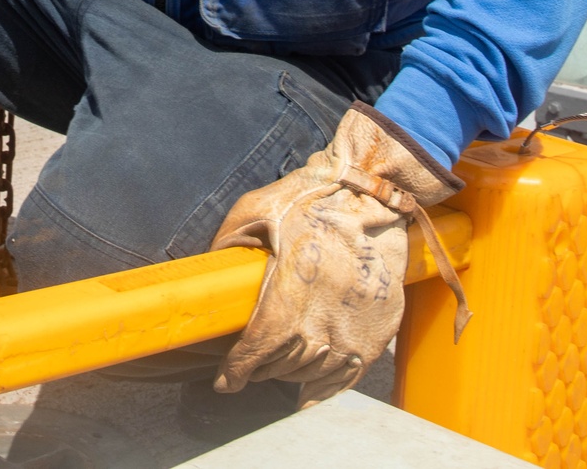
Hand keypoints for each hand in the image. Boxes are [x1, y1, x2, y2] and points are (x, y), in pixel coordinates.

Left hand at [211, 103, 468, 407]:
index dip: (236, 370)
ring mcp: (352, 332)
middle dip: (258, 368)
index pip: (257, 349)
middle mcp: (322, 323)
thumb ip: (227, 242)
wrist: (372, 194)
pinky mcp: (376, 334)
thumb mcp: (256, 208)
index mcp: (291, 294)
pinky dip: (322, 390)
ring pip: (309, 373)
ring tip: (274, 363)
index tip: (224, 380)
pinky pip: (345, 378)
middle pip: (280, 365)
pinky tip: (307, 393)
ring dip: (287, 373)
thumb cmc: (312, 197)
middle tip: (247, 361)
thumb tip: (209, 273)